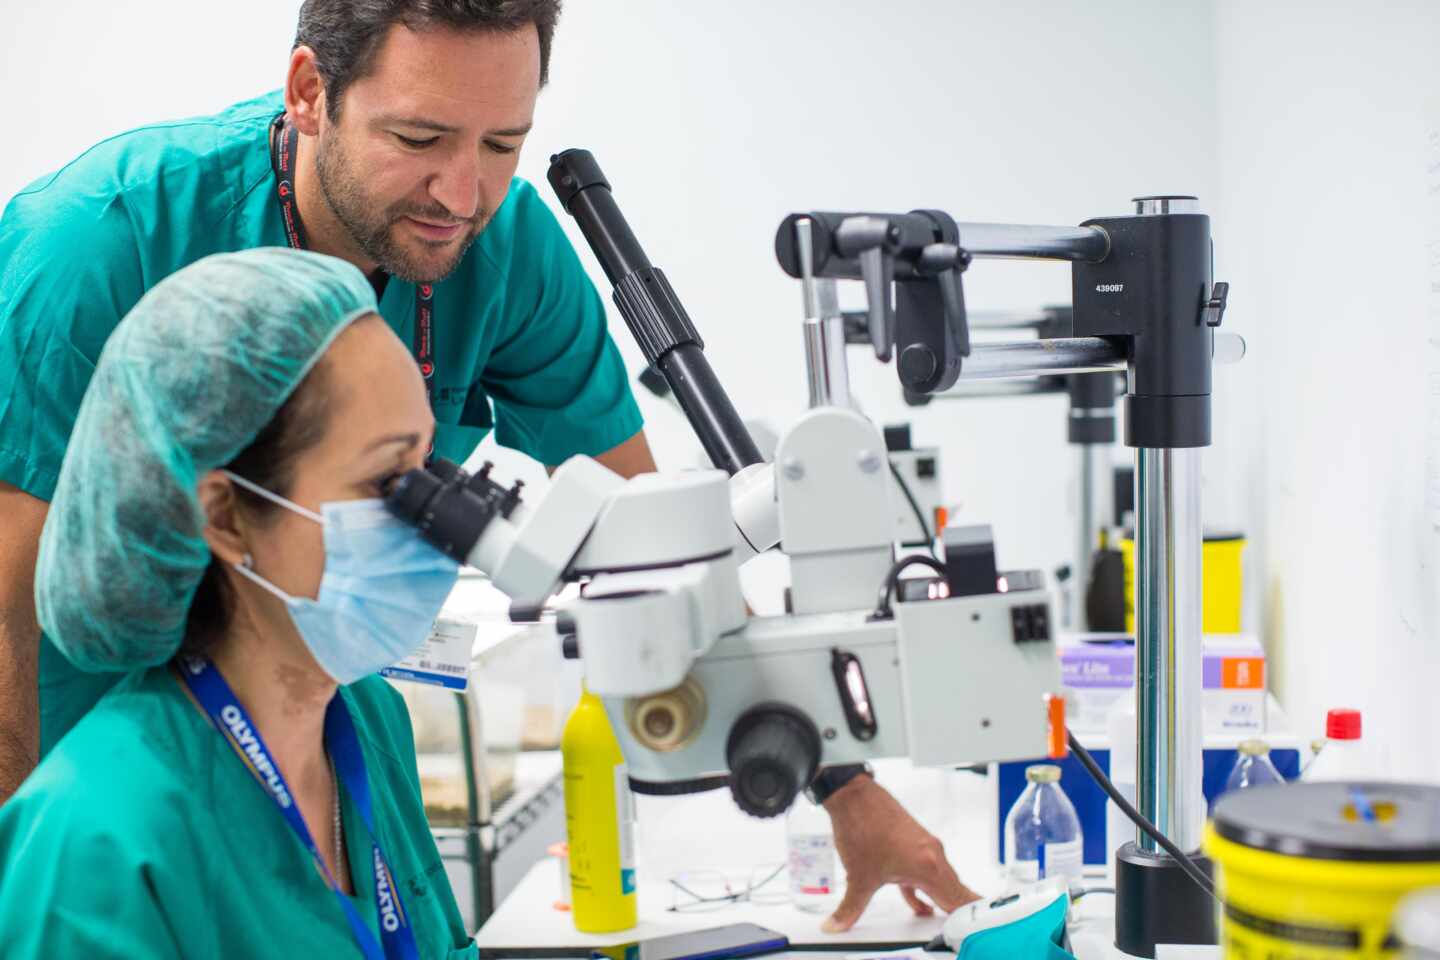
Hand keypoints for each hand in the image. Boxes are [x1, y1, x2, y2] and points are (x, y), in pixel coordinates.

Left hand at [820, 774, 980, 931]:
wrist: (853, 795)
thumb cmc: (862, 826)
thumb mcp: (859, 878)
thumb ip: (852, 908)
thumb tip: (839, 923)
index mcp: (928, 867)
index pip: (959, 900)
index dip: (965, 919)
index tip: (969, 929)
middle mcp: (933, 855)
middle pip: (955, 891)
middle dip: (957, 911)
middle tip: (959, 928)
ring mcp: (925, 846)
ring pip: (941, 879)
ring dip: (940, 898)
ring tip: (939, 918)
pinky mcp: (916, 840)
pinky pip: (928, 869)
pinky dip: (925, 886)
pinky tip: (915, 901)